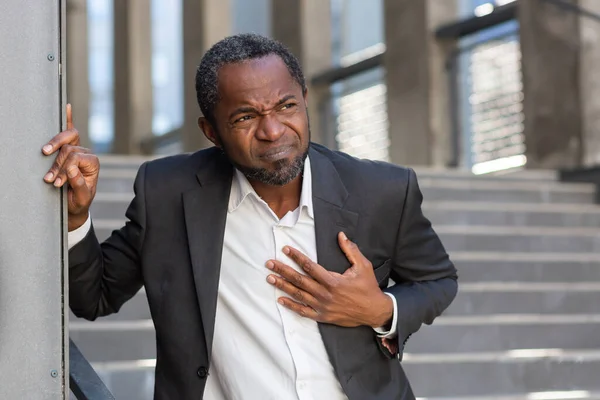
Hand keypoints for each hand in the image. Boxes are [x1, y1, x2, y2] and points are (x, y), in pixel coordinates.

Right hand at [42, 104, 99, 230]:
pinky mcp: (68, 149)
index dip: (66, 169)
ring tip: (45, 165)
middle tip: (49, 177)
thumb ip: (80, 184)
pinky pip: (69, 130)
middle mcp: (86, 154)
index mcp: (93, 163)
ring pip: (64, 143)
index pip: (76, 158)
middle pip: (69, 148)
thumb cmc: (80, 201)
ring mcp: (77, 150)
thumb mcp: (82, 198)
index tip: (57, 182)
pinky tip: (67, 106)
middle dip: (57, 164)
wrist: (75, 205)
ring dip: (53, 154)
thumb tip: (72, 169)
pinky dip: (68, 118)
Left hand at [265, 232, 392, 327]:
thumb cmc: (368, 287)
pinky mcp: (322, 316)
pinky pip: (303, 311)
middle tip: (270, 263)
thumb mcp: (363, 266)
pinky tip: (280, 299)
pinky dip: (291, 306)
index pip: (310, 266)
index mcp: (333, 281)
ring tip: (270, 278)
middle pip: (299, 280)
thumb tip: (341, 235)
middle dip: (283, 270)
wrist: (374, 311)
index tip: (286, 249)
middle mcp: (325, 294)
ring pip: (298, 295)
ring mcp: (322, 306)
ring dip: (283, 286)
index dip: (296, 257)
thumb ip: (351, 250)